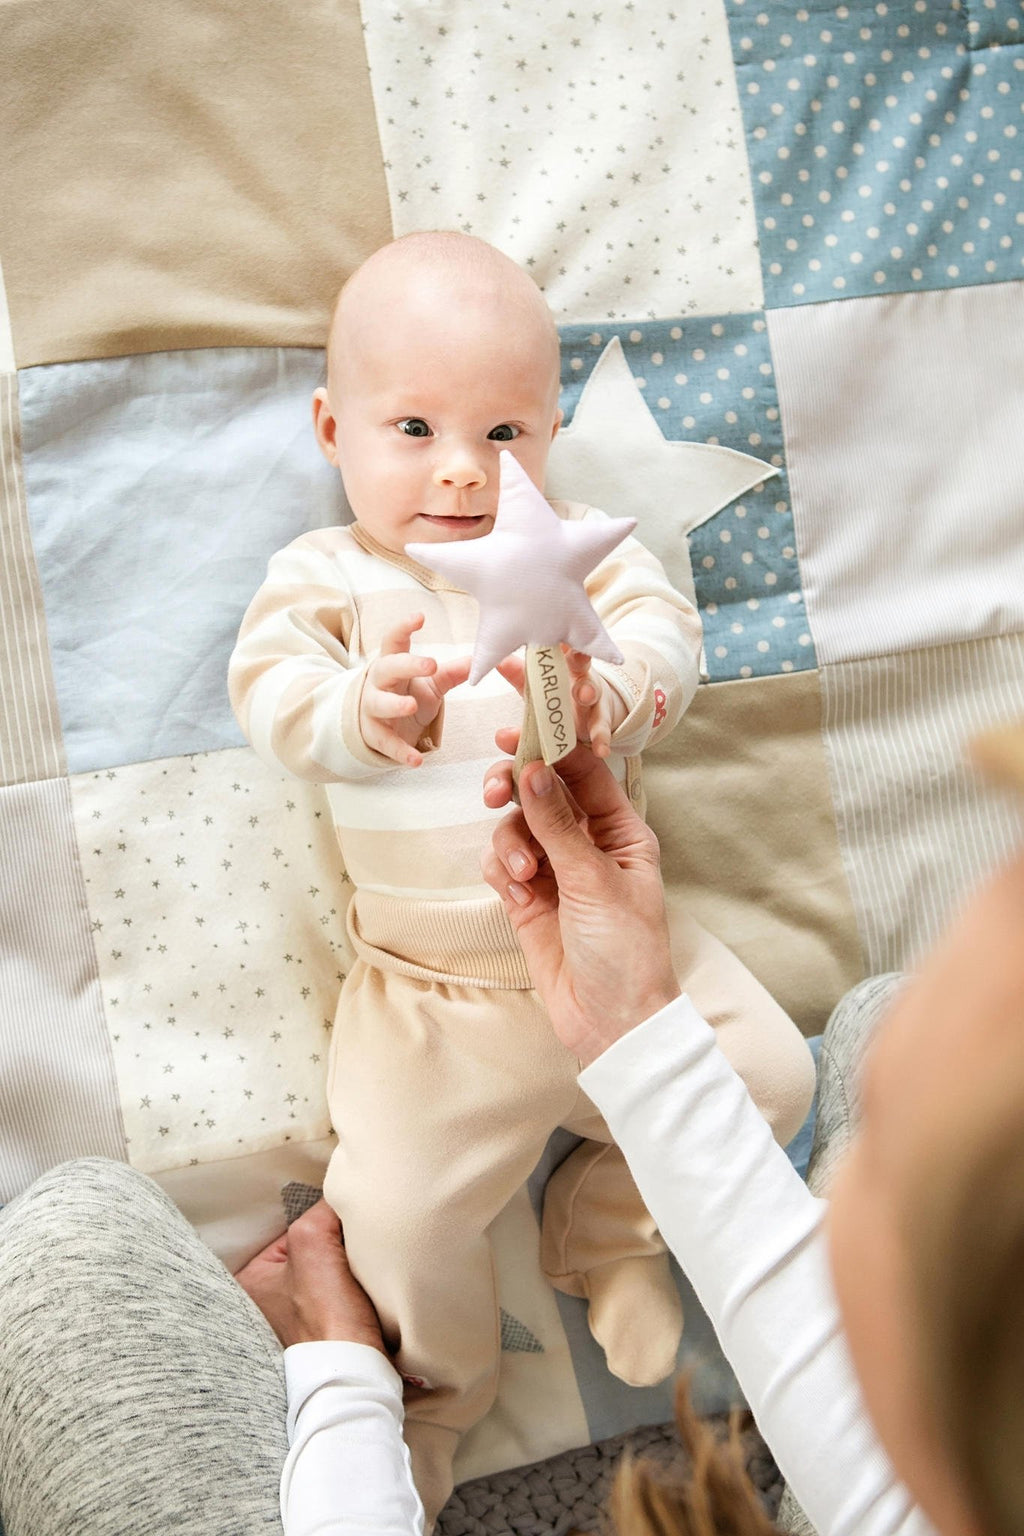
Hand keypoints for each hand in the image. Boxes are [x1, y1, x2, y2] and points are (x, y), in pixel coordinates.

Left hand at [234, 1198, 385, 1352]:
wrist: (356, 1371)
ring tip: (366, 1262)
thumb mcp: (312, 1239)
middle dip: (335, 1242)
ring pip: (331, 1268)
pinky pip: (343, 1290)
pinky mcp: (326, 1331)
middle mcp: (267, 1301)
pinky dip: (357, 1282)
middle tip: (358, 1240)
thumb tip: (343, 1193)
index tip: (346, 1222)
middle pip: (313, 1248)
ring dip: (350, 1262)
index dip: (323, 1219)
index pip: (293, 1227)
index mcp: (251, 1280)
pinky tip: (369, 1281)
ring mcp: (298, 1319)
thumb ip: (323, 1206)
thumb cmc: (326, 1315)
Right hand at [359, 613, 470, 766]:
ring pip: (379, 703)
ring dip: (395, 704)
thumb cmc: (405, 694)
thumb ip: (451, 673)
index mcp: (393, 663)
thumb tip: (478, 660)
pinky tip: (416, 761)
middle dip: (407, 664)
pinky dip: (400, 752)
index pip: (394, 641)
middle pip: (388, 668)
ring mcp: (373, 708)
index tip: (419, 617)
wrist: (376, 725)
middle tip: (430, 664)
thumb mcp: (429, 683)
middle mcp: (379, 682)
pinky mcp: (374, 735)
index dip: (404, 627)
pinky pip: (386, 743)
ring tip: (411, 705)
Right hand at [481, 739, 679, 1063]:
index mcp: (621, 830)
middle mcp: (588, 843)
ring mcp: (556, 870)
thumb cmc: (626, 951)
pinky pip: (501, 863)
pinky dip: (501, 870)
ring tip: (522, 875)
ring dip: (511, 842)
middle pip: (542, 791)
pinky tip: (516, 893)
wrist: (611, 1022)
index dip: (552, 744)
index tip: (515, 728)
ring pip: (517, 827)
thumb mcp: (593, 880)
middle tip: (496, 792)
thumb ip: (557, 823)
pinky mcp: (528, 897)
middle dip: (516, 788)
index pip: (584, 770)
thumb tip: (532, 769)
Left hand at [496, 649, 625, 760]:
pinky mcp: (600, 721)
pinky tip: (601, 749)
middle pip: (581, 663)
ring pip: (594, 692)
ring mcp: (593, 698)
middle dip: (579, 658)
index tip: (555, 628)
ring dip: (589, 691)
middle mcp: (580, 675)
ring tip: (584, 695)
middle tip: (576, 653)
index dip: (559, 637)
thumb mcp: (535, 682)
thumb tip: (495, 660)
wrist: (587, 710)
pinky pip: (603, 729)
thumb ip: (517, 674)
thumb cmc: (556, 692)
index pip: (560, 645)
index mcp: (563, 662)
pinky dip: (602, 738)